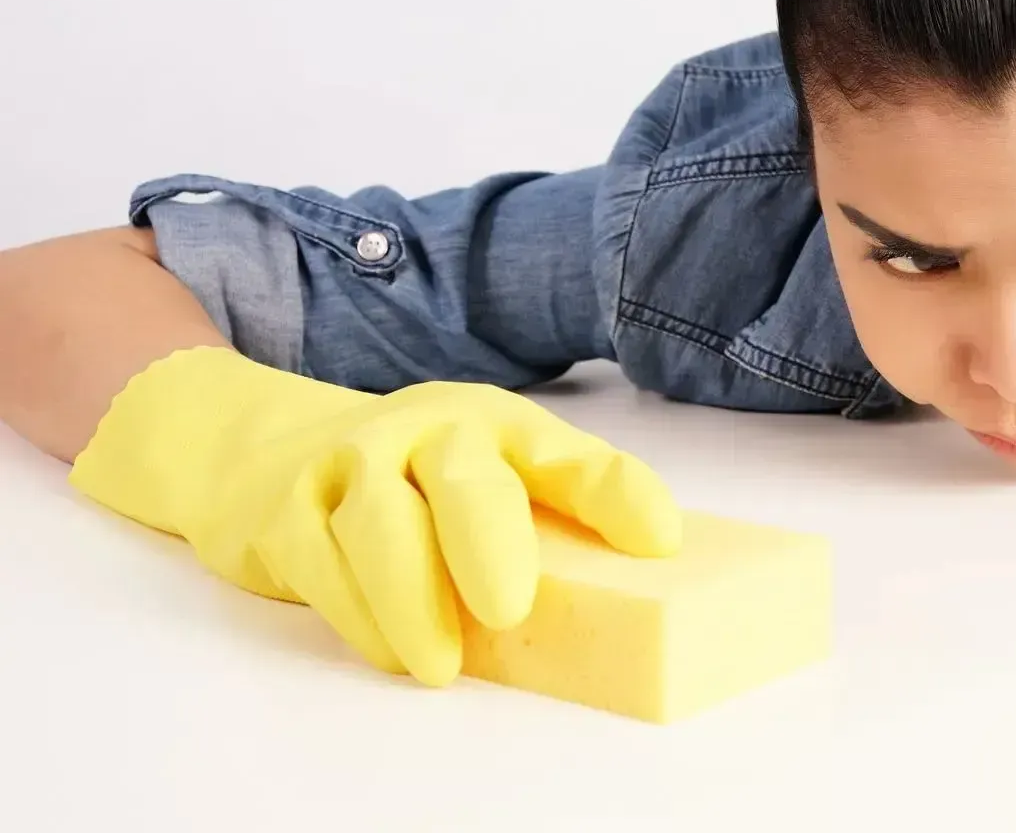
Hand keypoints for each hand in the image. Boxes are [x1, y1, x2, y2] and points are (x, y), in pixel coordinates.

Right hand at [71, 347, 679, 684]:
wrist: (276, 456)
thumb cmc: (421, 485)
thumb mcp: (491, 481)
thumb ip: (552, 524)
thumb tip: (633, 603)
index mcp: (504, 428)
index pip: (572, 458)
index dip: (618, 494)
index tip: (661, 541)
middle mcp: (433, 431)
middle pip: (466, 478)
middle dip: (490, 543)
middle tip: (510, 609)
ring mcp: (356, 464)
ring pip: (381, 526)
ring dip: (412, 601)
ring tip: (441, 666)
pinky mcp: (291, 511)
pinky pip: (326, 568)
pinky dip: (363, 620)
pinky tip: (394, 652)